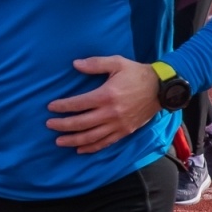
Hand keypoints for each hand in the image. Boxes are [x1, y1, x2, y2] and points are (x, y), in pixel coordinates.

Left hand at [45, 56, 160, 153]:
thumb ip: (95, 64)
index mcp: (107, 95)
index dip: (62, 106)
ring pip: (91, 137)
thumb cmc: (137, 74)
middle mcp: (111, 113)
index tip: (50, 107)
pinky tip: (80, 149)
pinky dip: (91, 148)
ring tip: (59, 141)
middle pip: (81, 123)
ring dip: (73, 140)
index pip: (78, 104)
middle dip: (62, 125)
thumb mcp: (117, 62)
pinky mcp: (125, 131)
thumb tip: (75, 64)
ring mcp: (118, 125)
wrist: (161, 88)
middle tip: (49, 125)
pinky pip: (105, 143)